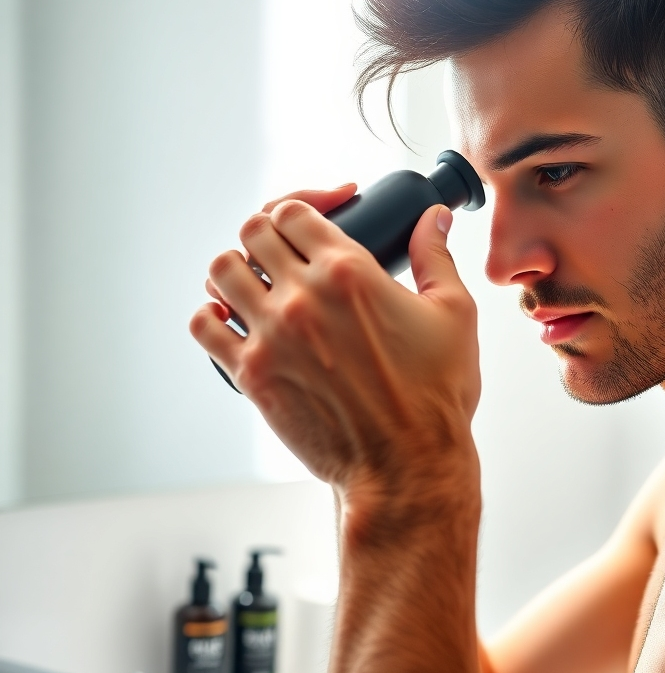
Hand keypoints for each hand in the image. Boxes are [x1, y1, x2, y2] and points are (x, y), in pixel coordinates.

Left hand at [190, 185, 481, 527]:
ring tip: (260, 283)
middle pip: (252, 231)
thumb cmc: (434, 396)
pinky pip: (202, 325)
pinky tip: (233, 319)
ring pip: (220, 270)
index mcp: (350, 272)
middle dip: (270, 233)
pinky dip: (211, 315)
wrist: (406, 465)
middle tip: (289, 252)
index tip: (319, 220)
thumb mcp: (453, 314)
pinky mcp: (252, 374)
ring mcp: (270, 335)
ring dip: (238, 269)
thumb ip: (436, 256)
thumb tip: (433, 218)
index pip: (293, 210)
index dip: (303, 207)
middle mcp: (303, 296)